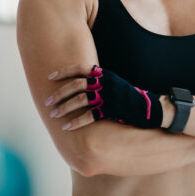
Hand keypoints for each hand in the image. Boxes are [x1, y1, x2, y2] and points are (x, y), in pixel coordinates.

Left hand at [44, 64, 163, 131]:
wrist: (148, 107)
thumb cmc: (128, 97)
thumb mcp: (114, 83)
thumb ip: (99, 82)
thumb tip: (80, 85)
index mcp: (105, 74)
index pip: (80, 68)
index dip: (64, 72)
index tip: (50, 77)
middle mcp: (105, 82)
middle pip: (76, 85)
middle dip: (59, 93)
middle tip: (47, 102)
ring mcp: (108, 95)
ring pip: (80, 99)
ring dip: (64, 107)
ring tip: (54, 115)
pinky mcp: (111, 109)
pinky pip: (89, 115)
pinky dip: (76, 122)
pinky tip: (67, 127)